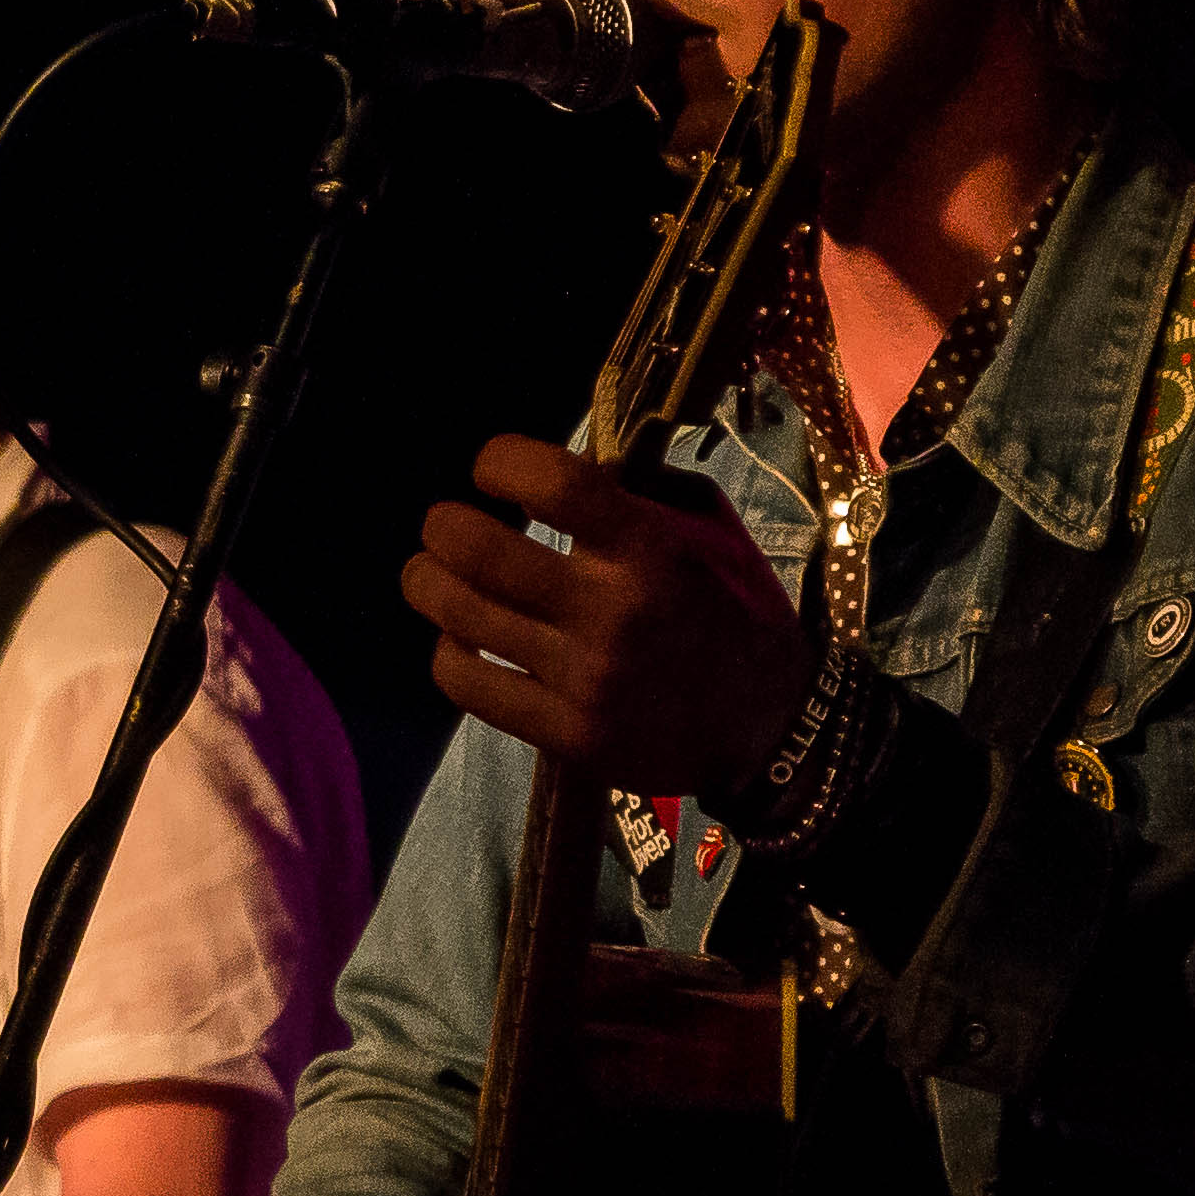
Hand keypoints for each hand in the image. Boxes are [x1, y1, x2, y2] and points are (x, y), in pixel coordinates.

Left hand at [404, 439, 811, 801]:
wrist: (768, 725)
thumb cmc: (730, 614)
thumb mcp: (705, 538)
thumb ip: (633, 498)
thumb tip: (548, 471)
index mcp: (651, 550)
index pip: (553, 482)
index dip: (500, 461)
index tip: (489, 468)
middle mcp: (612, 612)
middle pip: (476, 550)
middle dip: (442, 526)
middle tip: (441, 526)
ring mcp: (583, 679)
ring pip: (458, 614)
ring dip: (426, 582)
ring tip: (428, 574)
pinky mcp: (564, 734)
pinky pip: (467, 682)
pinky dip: (447, 652)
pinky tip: (459, 638)